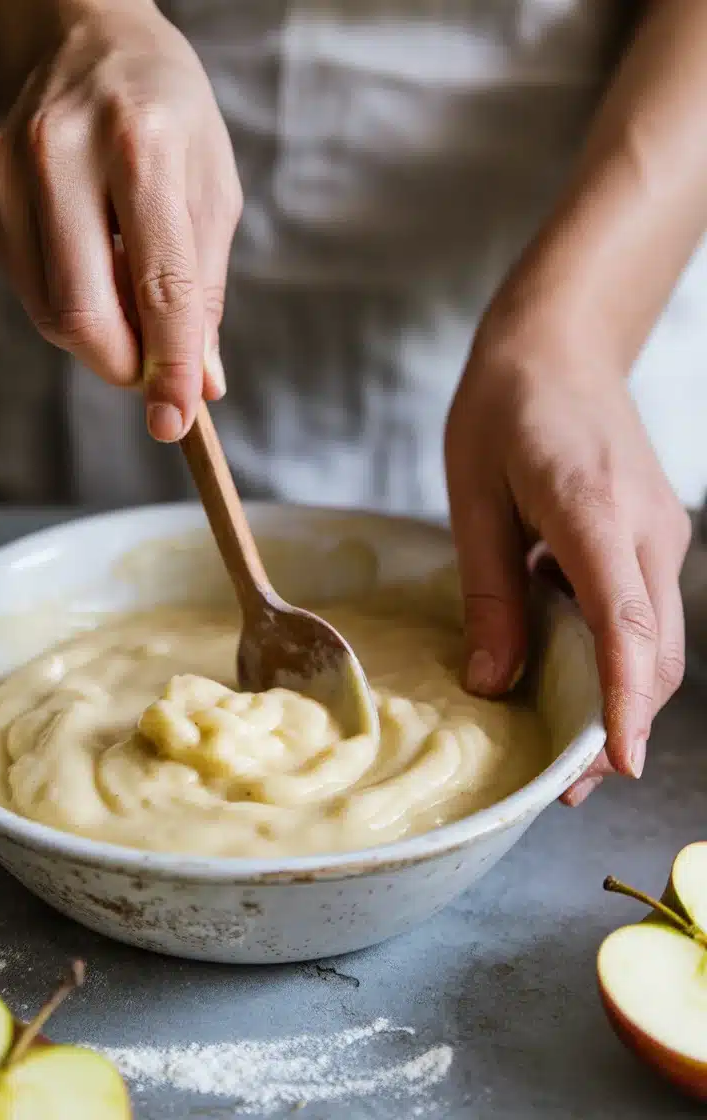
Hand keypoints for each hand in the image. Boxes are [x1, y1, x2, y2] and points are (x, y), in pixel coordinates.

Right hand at [0, 0, 241, 439]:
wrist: (84, 43)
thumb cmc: (167, 119)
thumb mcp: (212, 190)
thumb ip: (203, 290)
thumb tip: (203, 383)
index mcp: (142, 146)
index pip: (160, 287)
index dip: (170, 367)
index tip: (173, 422)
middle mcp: (65, 152)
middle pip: (84, 315)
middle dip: (126, 367)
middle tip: (155, 373)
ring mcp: (9, 170)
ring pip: (51, 313)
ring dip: (100, 338)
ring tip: (130, 299)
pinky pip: (28, 289)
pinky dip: (68, 305)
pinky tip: (91, 265)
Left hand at [445, 310, 690, 804]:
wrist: (558, 345)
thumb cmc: (504, 409)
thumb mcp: (473, 500)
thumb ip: (488, 594)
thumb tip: (493, 683)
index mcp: (593, 511)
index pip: (624, 624)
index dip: (623, 702)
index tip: (616, 765)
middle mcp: (646, 530)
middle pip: (653, 651)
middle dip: (619, 724)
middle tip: (564, 785)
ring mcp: (658, 534)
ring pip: (655, 640)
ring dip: (621, 697)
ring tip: (565, 749)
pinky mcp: (650, 537)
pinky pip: (642, 613)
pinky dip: (615, 657)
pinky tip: (566, 671)